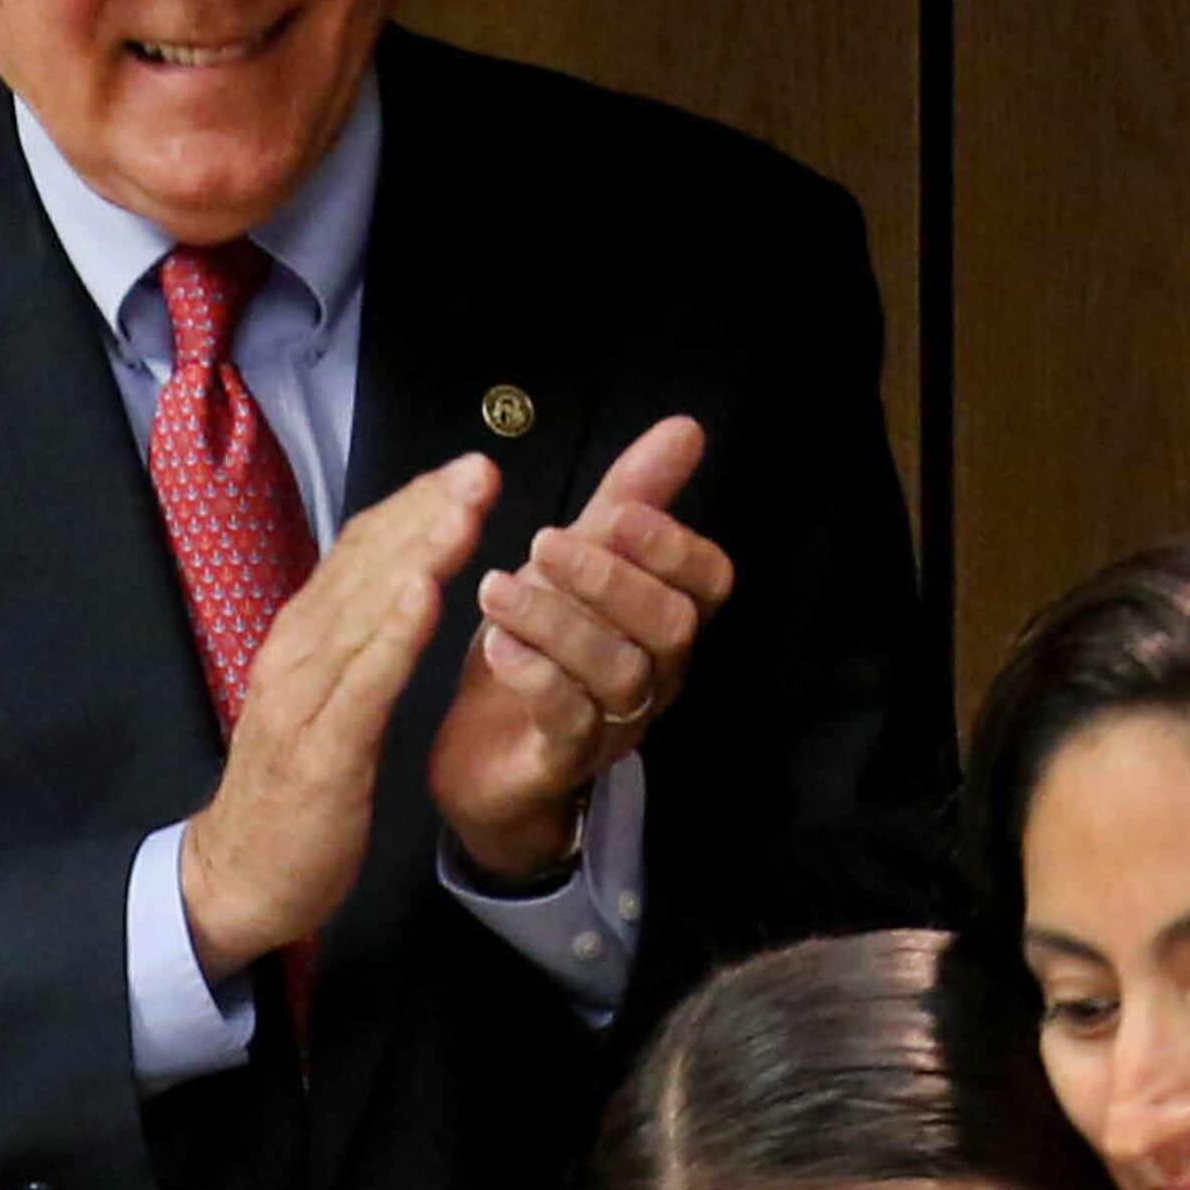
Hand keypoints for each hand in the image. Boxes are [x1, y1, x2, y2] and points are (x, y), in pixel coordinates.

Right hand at [181, 455, 497, 977]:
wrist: (240, 874)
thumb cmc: (294, 789)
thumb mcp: (327, 700)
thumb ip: (356, 642)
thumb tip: (398, 583)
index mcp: (306, 637)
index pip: (362, 552)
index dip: (414, 506)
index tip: (468, 471)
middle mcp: (299, 652)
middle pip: (366, 565)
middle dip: (425, 512)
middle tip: (479, 469)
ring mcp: (305, 699)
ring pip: (364, 609)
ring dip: (417, 554)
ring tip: (463, 510)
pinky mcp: (320, 751)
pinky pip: (362, 683)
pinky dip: (392, 635)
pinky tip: (426, 596)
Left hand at [427, 414, 734, 886]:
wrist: (480, 758)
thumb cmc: (537, 649)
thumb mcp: (576, 563)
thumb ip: (629, 499)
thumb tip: (685, 428)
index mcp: (664, 622)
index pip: (709, 583)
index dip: (673, 545)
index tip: (616, 512)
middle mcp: (656, 675)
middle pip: (670, 627)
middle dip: (610, 578)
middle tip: (543, 542)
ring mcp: (616, 724)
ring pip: (619, 672)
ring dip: (559, 621)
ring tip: (499, 587)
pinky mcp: (565, 761)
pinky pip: (569, 720)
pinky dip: (535, 675)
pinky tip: (497, 643)